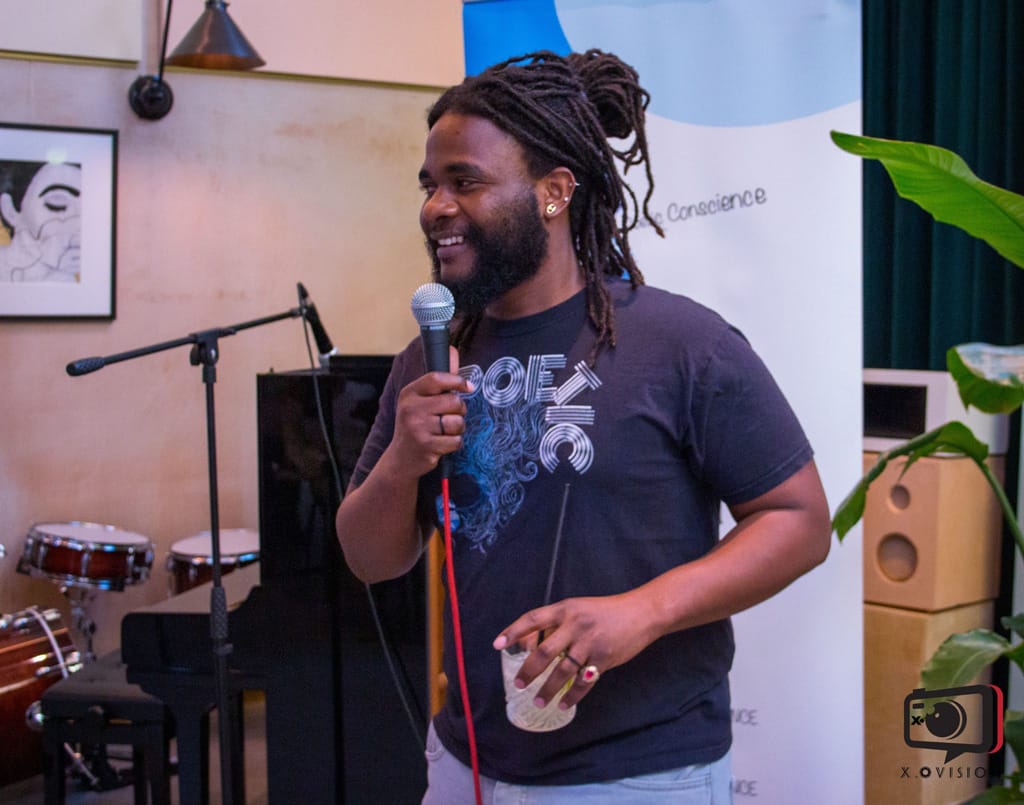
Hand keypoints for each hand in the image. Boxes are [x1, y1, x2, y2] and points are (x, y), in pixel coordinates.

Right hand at [388, 346, 470, 477]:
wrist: (401, 458)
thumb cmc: (416, 424)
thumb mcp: (420, 400)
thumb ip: (439, 379)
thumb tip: (452, 350)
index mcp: (409, 393)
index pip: (436, 378)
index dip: (456, 381)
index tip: (468, 387)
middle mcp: (411, 409)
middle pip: (453, 401)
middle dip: (459, 410)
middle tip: (450, 415)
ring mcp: (418, 428)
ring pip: (457, 422)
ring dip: (457, 428)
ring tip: (445, 431)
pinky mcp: (427, 446)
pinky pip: (456, 440)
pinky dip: (454, 443)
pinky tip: (443, 443)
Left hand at [493, 592, 657, 709]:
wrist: (640, 613)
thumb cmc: (606, 611)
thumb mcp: (579, 608)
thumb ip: (558, 624)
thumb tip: (533, 645)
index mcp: (565, 609)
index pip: (533, 619)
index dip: (513, 631)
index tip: (497, 644)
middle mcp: (575, 625)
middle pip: (544, 651)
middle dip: (528, 670)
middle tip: (518, 684)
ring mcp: (590, 643)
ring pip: (561, 671)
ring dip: (548, 688)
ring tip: (538, 701)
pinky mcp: (604, 658)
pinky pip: (583, 682)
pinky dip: (572, 696)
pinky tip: (563, 703)